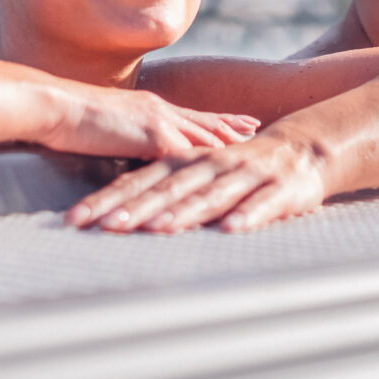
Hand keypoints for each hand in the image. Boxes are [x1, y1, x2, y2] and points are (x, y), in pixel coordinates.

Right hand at [45, 86, 257, 159]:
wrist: (53, 106)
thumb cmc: (66, 118)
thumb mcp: (104, 127)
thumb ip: (123, 137)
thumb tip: (129, 148)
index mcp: (148, 109)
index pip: (190, 115)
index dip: (215, 119)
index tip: (237, 119)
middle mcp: (159, 111)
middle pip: (204, 121)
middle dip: (230, 126)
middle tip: (256, 127)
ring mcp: (159, 121)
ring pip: (203, 134)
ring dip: (227, 141)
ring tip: (252, 146)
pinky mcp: (153, 136)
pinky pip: (188, 153)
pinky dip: (206, 163)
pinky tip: (224, 172)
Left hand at [65, 130, 327, 232]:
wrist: (303, 148)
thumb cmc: (240, 169)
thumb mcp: (197, 172)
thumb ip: (163, 189)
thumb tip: (113, 215)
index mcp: (185, 162)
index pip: (138, 180)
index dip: (107, 199)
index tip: (75, 220)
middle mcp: (210, 165)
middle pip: (167, 188)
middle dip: (135, 208)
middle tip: (104, 227)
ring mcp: (244, 175)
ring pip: (209, 195)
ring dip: (183, 212)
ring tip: (158, 229)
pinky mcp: (279, 190)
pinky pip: (261, 204)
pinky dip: (246, 215)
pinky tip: (229, 230)